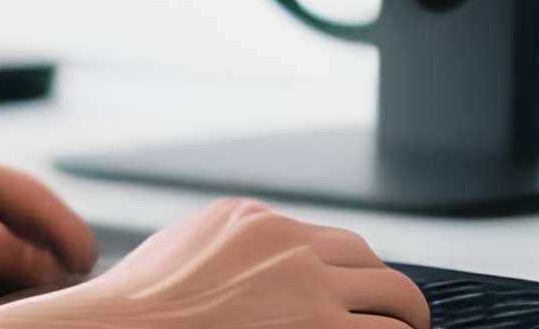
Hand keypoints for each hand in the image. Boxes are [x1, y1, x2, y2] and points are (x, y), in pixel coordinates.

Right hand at [0, 197, 429, 327]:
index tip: (354, 305)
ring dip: (397, 326)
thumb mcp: (185, 254)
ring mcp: (307, 287)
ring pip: (397, 300)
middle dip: (384, 298)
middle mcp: (285, 243)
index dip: (351, 279)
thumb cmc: (141, 309)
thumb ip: (231, 253)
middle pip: (374, 264)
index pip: (334, 241)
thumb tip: (264, 273)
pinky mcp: (320, 327)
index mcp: (250, 220)